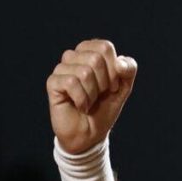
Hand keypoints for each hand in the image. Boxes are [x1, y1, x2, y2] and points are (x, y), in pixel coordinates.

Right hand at [47, 39, 137, 153]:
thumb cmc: (104, 107)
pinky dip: (82, 99)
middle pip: (96, 58)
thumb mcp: (124, 87)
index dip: (114, 69)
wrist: (90, 133)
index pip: (104, 47)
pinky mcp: (53, 83)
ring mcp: (62, 69)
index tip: (112, 86)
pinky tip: (80, 106)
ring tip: (89, 101)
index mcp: (91, 52)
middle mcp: (74, 56)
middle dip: (104, 83)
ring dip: (92, 94)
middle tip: (99, 95)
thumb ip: (128, 70)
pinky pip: (71, 82)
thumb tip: (120, 62)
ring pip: (84, 72)